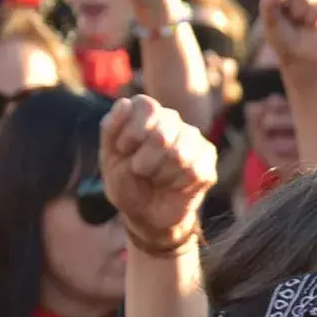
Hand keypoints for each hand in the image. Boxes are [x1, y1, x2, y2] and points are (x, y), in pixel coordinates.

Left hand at [99, 94, 216, 246]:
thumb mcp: (108, 157)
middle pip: (161, 134)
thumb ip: (110, 128)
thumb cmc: (126, 182)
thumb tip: (124, 103)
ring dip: (159, 175)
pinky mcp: (208, 160)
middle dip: (143, 161)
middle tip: (140, 170)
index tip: (124, 149)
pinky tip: (172, 185)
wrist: (145, 214)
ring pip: (179, 155)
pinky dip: (176, 185)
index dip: (131, 132)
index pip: (146, 105)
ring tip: (156, 178)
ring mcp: (193, 139)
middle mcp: (172, 120)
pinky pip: (193, 172)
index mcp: (147, 113)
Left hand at [260, 0, 316, 67]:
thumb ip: (268, 4)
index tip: (274, 3)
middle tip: (290, 16)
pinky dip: (314, 20)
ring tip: (301, 22)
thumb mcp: (269, 22)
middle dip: (288, 3)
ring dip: (301, 14)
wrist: (302, 57)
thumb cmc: (282, 37)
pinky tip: (314, 25)